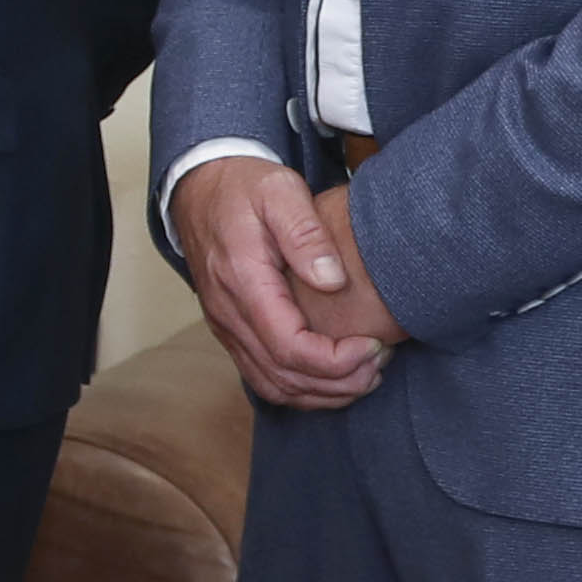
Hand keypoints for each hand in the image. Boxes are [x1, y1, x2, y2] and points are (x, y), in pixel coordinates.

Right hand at [172, 153, 402, 411]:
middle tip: (382, 362)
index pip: (289, 347)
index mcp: (242, 281)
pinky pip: (263, 378)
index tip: (375, 345)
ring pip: (273, 386)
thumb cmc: (245, 188)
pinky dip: (302, 389)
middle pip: (284, 377)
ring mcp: (226, 326)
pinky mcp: (230, 331)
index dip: (337, 361)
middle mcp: (228, 313)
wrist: (199, 190)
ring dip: (323, 392)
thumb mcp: (280, 192)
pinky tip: (335, 377)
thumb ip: (306, 234)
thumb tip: (333, 280)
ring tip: (366, 374)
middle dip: (339, 382)